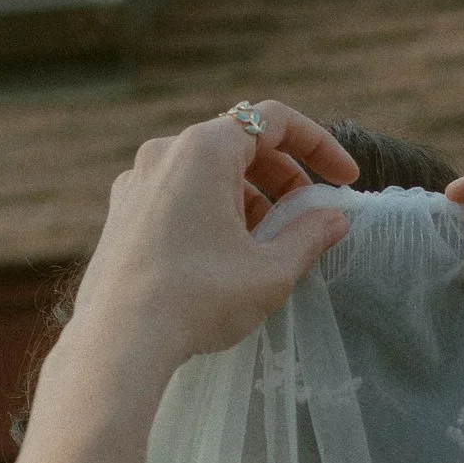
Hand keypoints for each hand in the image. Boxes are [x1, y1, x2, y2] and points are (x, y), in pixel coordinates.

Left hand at [60, 105, 356, 391]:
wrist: (118, 341)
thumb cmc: (197, 299)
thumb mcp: (271, 271)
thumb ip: (310, 235)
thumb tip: (333, 219)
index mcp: (204, 150)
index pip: (275, 120)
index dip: (319, 145)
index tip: (345, 180)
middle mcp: (164, 153)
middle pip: (240, 143)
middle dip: (283, 176)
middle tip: (308, 217)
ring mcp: (136, 182)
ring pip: (208, 171)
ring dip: (249, 196)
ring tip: (269, 244)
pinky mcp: (122, 213)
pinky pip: (179, 194)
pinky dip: (212, 210)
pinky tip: (226, 255)